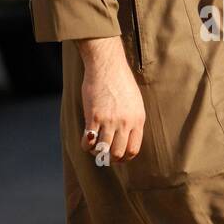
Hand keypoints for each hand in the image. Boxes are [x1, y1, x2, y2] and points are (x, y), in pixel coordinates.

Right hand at [77, 35, 144, 161]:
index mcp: (138, 120)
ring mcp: (110, 121)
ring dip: (97, 152)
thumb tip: (125, 136)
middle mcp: (125, 123)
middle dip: (110, 158)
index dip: (125, 157)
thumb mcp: (135, 102)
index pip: (133, 149)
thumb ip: (132, 119)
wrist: (107, 66)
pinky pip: (89, 140)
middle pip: (118, 152)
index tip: (118, 157)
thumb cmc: (120, 81)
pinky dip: (86, 146)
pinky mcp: (94, 116)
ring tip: (94, 147)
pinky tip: (85, 141)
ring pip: (103, 149)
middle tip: (104, 154)